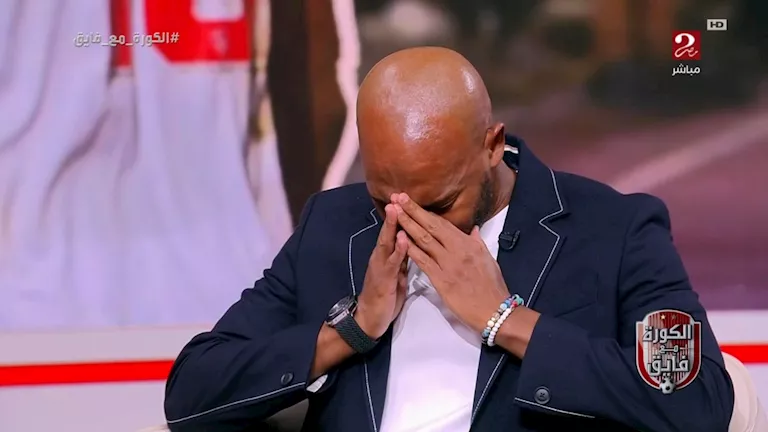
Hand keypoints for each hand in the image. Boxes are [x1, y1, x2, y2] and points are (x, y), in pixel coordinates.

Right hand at [356, 204, 408, 338]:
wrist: (369, 320)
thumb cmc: (385, 299)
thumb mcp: (397, 276)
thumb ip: (402, 260)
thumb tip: (413, 246)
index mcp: (387, 257)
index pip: (395, 233)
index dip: (401, 217)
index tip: (407, 199)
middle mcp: (381, 258)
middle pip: (389, 232)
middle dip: (395, 214)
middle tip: (399, 195)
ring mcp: (380, 267)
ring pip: (386, 243)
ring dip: (392, 226)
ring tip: (398, 209)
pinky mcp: (383, 280)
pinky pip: (391, 263)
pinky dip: (398, 250)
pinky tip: (404, 239)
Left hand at [392, 193, 508, 332]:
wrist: (494, 310)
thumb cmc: (492, 287)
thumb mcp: (488, 259)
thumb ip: (477, 243)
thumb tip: (473, 230)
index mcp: (469, 243)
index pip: (442, 223)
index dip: (425, 211)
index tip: (411, 200)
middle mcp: (457, 249)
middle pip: (431, 226)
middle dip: (412, 211)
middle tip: (398, 197)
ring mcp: (448, 263)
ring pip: (424, 240)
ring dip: (407, 225)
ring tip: (394, 212)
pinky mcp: (441, 279)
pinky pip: (423, 261)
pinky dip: (410, 248)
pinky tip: (399, 239)